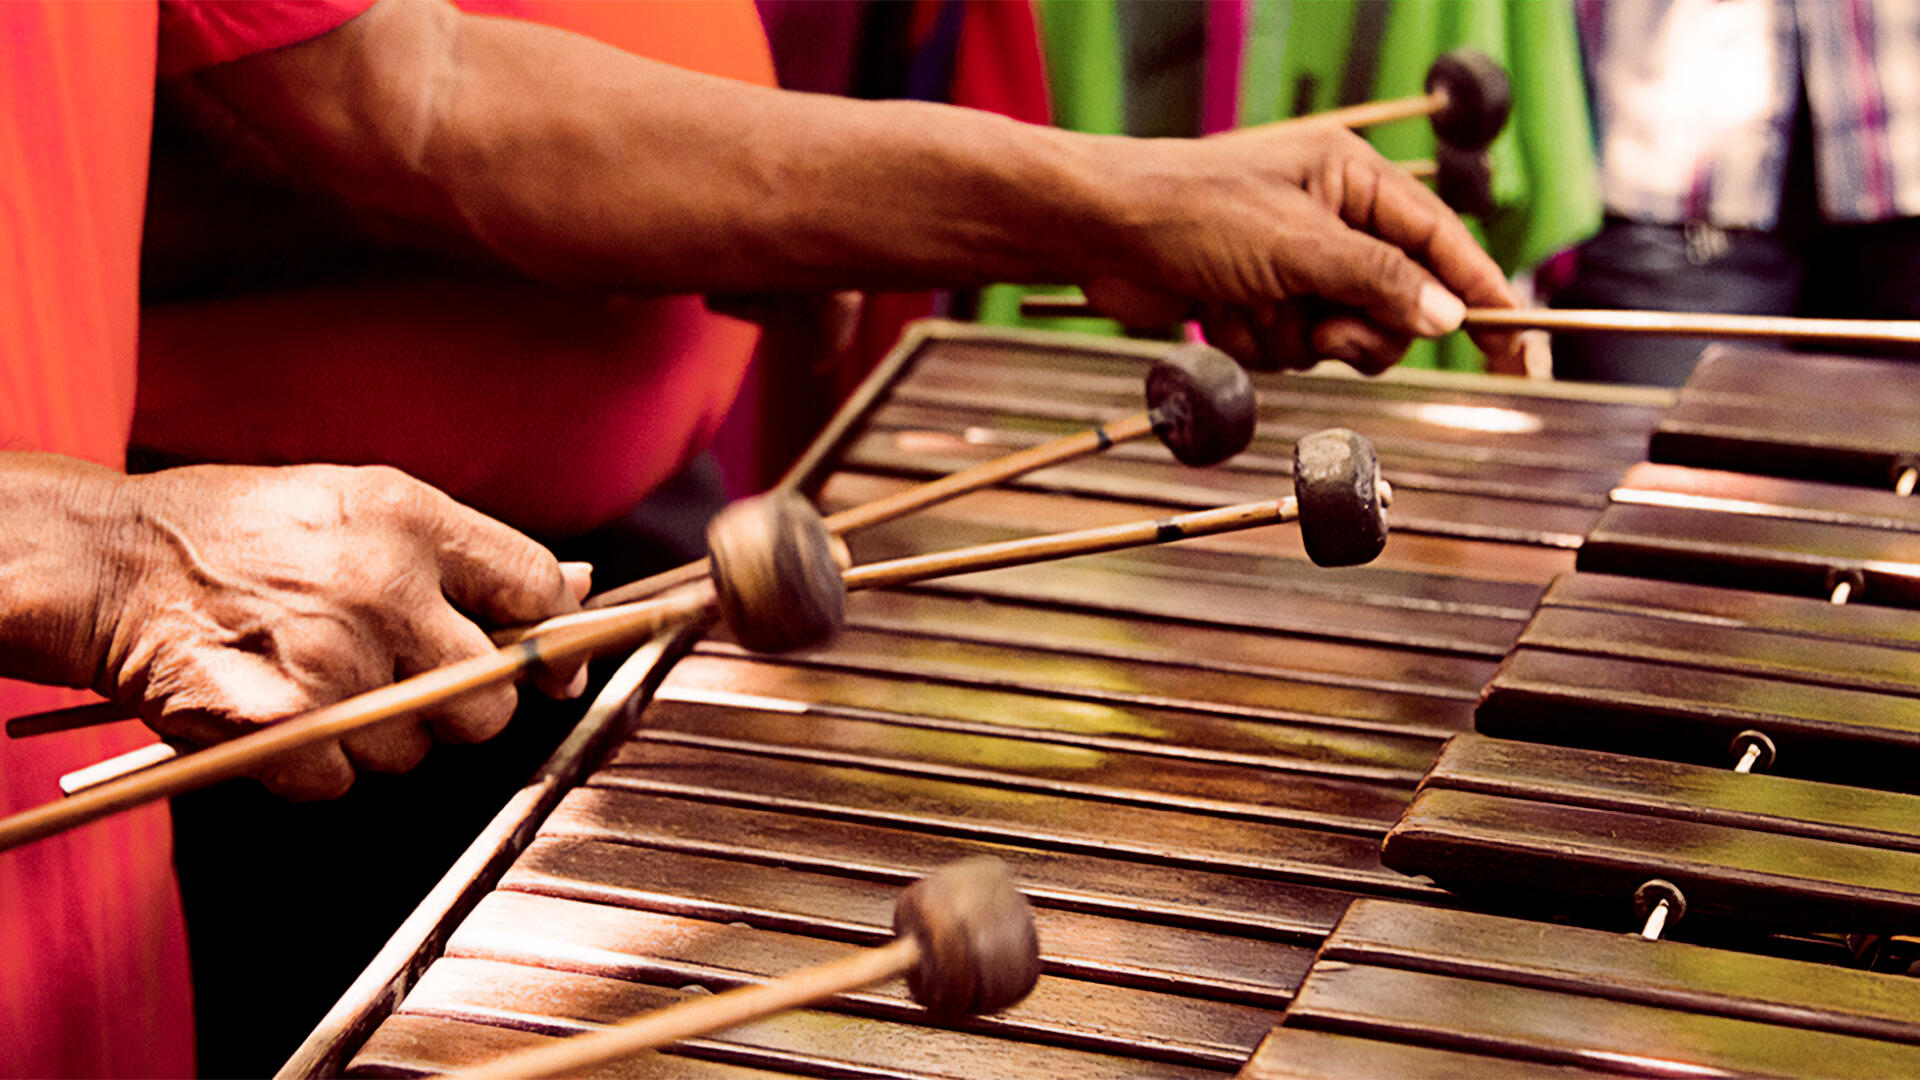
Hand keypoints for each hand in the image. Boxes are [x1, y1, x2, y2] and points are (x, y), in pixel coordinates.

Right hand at [3, 456, 587, 799]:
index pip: (536, 591)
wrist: (112, 563)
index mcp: (412, 520)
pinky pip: (344, 782)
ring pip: (414, 750)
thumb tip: (574, 585)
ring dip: (379, 737)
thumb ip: (471, 552)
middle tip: (406, 678)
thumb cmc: (244, 532)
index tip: (554, 669)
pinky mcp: (283, 728)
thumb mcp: (365, 504)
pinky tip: (285, 711)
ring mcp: (333, 663)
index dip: (558, 642)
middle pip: (487, 699)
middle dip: (460, 706)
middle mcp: (382, 589)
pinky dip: (318, 765)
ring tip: (322, 678)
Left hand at [1080, 122, 1517, 372]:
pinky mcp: (1259, 303)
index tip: (1519, 352)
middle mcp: (1333, 222)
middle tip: (1321, 325)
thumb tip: (1449, 317)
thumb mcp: (1298, 244)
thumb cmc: (1191, 212)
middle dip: (1357, 329)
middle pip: (1397, 308)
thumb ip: (1379, 281)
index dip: (1484, 299)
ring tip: (1250, 304)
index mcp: (1355, 181)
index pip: (1444, 246)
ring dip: (1294, 337)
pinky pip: (1289, 350)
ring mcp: (1295, 267)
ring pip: (1339, 338)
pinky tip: (1219, 312)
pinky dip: (1256, 342)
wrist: (1100, 235)